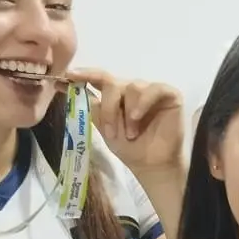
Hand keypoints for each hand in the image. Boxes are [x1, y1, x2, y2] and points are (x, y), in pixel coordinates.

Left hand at [64, 68, 185, 175]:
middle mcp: (132, 89)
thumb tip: (70, 88)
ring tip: (131, 134)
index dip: (84, 74)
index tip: (68, 76)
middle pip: (112, 83)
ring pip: (132, 87)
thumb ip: (92, 108)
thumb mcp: (105, 128)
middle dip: (108, 108)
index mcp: (116, 95)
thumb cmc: (129, 148)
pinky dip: (142, 103)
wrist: (151, 164)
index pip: (99, 78)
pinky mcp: (169, 94)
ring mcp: (150, 90)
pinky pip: (153, 89)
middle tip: (110, 131)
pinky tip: (137, 117)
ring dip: (127, 113)